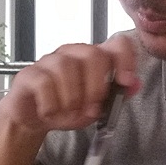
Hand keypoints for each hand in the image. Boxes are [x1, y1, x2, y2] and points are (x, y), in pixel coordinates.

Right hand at [0, 34, 139, 135]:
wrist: (35, 120)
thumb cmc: (68, 109)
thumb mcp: (98, 108)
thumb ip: (117, 96)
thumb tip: (135, 85)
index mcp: (95, 59)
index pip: (117, 44)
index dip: (125, 58)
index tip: (125, 81)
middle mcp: (74, 54)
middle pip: (92, 54)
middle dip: (96, 86)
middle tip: (91, 108)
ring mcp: (50, 61)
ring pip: (66, 67)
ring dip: (72, 97)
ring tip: (70, 112)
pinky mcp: (30, 74)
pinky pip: (43, 82)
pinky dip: (51, 103)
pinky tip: (51, 112)